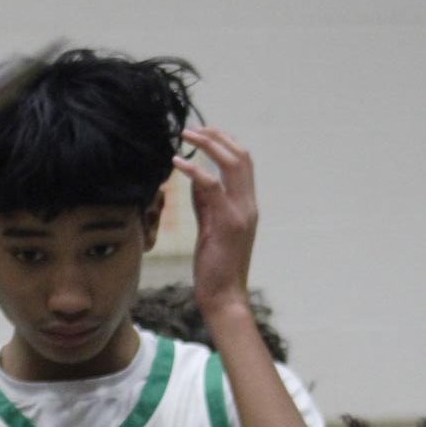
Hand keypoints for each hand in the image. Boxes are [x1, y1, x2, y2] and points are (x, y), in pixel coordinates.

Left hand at [172, 126, 257, 324]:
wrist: (225, 297)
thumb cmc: (215, 269)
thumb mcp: (210, 230)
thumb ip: (205, 204)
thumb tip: (196, 178)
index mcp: (247, 206)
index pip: (242, 164)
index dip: (225, 144)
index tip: (204, 133)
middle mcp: (248, 205)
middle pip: (241, 156)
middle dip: (217, 136)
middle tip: (192, 128)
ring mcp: (241, 212)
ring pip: (232, 164)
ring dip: (208, 144)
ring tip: (186, 135)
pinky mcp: (227, 222)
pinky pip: (212, 186)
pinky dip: (194, 170)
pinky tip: (177, 163)